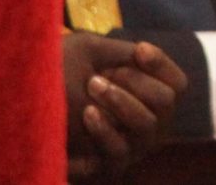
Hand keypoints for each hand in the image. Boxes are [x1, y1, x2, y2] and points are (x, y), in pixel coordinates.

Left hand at [63, 34, 184, 178]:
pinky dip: (104, 130)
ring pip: (145, 125)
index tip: (138, 49)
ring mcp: (135, 147)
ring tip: (92, 85)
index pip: (177, 83)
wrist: (38, 116)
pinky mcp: (113, 165)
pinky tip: (86, 112)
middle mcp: (153, 124)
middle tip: (104, 73)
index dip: (162, 64)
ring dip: (121, 102)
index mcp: (155, 100)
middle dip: (136, 82)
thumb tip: (141, 50)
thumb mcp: (95, 57)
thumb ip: (121, 53)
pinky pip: (118, 151)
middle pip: (165, 101)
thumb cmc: (70, 80)